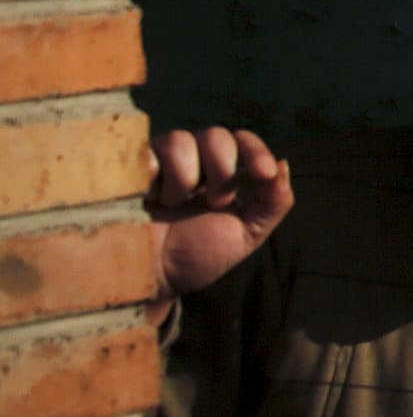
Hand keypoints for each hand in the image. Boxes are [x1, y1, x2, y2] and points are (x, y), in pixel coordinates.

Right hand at [146, 127, 292, 301]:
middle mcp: (189, 164)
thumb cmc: (195, 258)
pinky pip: (144, 152)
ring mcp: (157, 165)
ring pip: (180, 139)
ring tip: (175, 204)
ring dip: (186, 175)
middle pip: (215, 136)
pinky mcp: (127, 172)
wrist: (150, 280)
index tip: (264, 172)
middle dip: (223, 168)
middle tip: (215, 202)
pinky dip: (153, 172)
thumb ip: (272, 202)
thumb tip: (282, 165)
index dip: (255, 151)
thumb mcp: (246, 235)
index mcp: (219, 175)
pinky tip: (152, 197)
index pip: (241, 142)